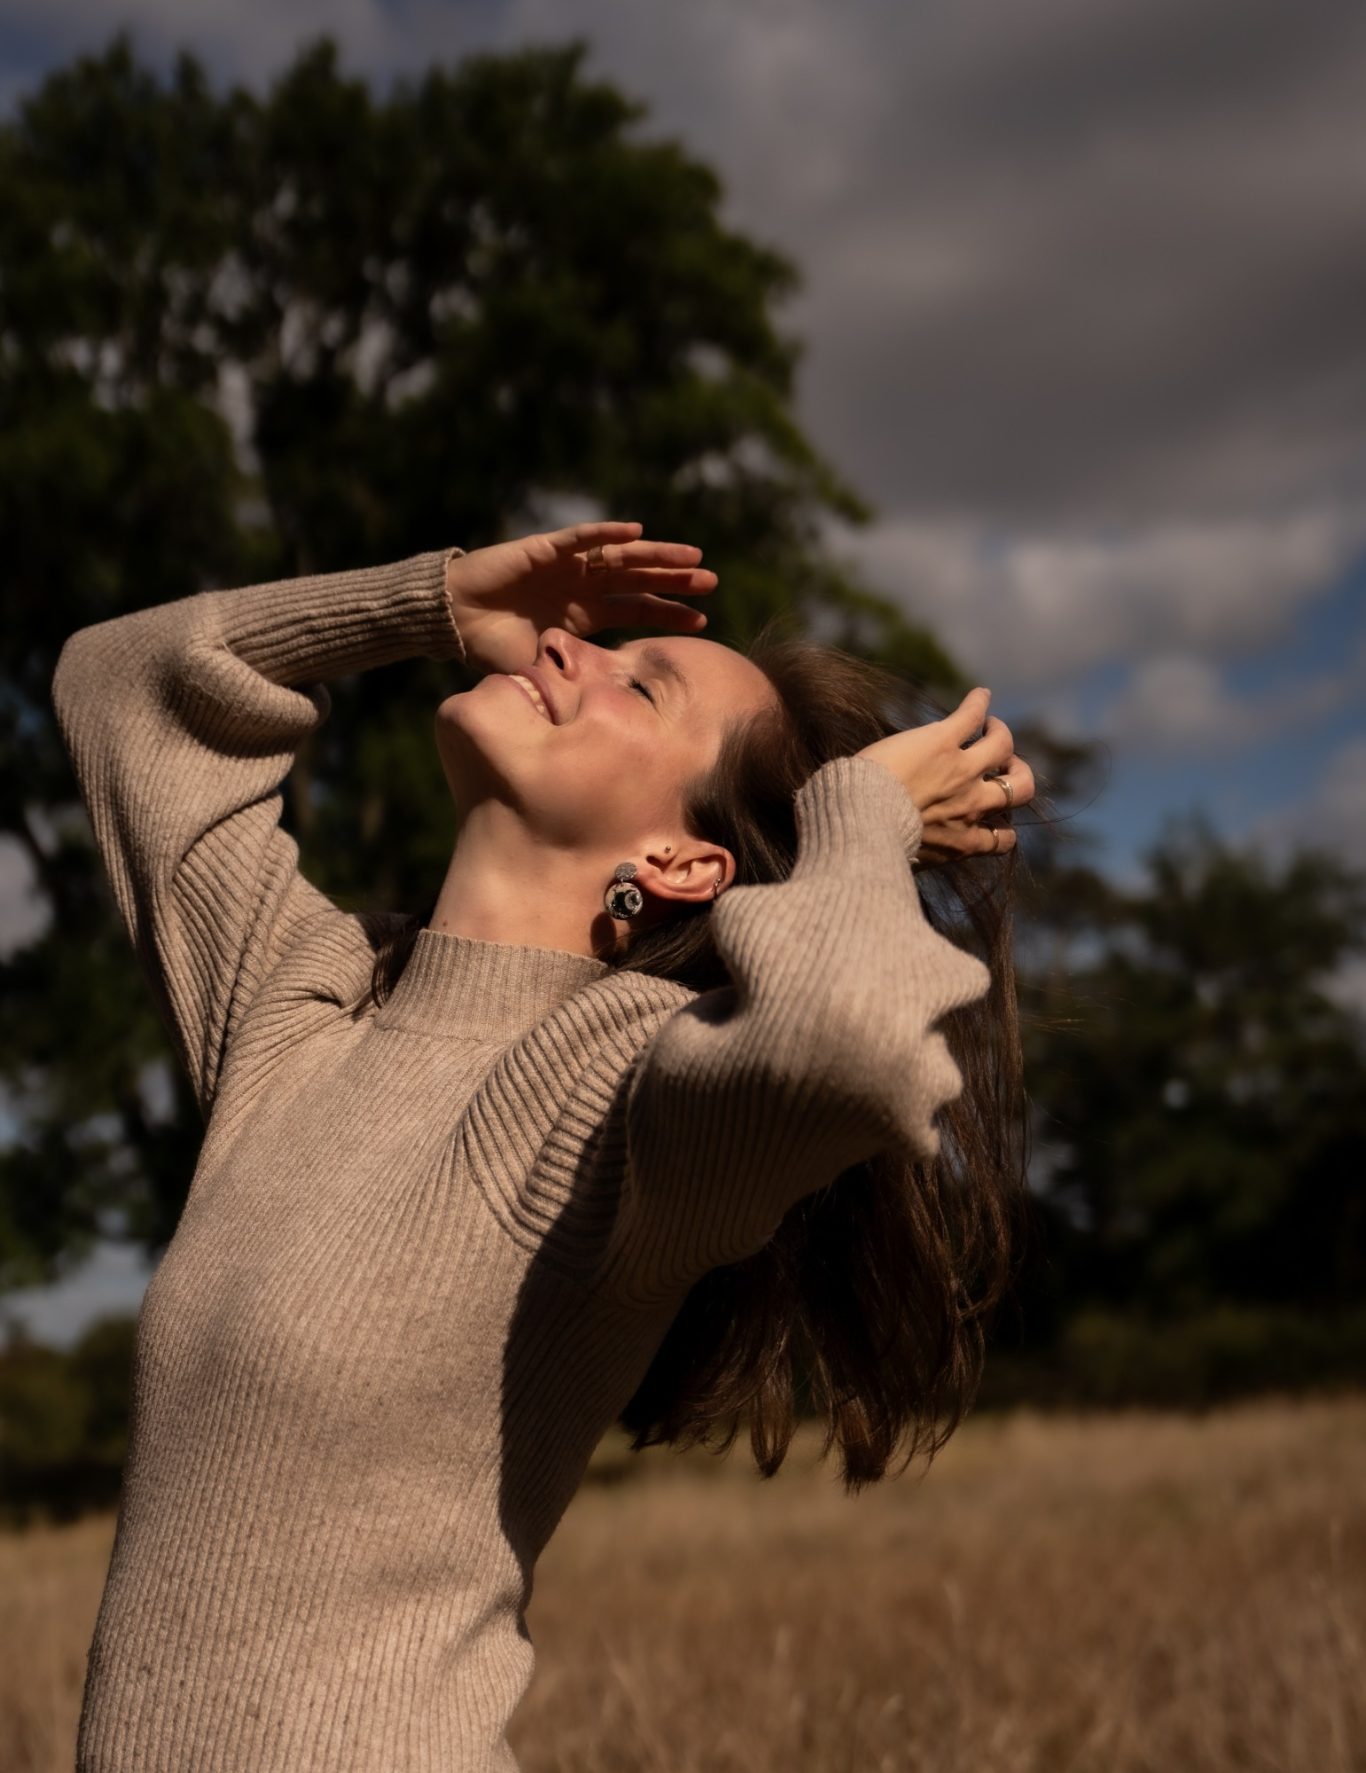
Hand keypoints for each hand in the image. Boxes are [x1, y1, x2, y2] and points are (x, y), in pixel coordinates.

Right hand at [444, 520, 716, 675]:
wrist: (452, 621)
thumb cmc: (492, 647)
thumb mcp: (542, 671)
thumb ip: (569, 684)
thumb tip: (597, 718)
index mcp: (586, 615)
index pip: (636, 611)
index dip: (668, 614)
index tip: (703, 622)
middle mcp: (583, 586)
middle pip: (638, 580)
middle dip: (674, 581)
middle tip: (712, 582)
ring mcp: (567, 566)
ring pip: (620, 556)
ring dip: (655, 555)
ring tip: (690, 556)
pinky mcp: (545, 549)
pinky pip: (581, 539)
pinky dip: (607, 534)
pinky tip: (636, 531)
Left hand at [856, 688, 1034, 861]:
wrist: (859, 823)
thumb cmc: (870, 847)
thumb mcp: (902, 863)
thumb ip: (916, 857)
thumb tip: (897, 866)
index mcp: (962, 842)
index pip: (1004, 840)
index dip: (1004, 825)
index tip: (992, 816)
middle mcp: (971, 807)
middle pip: (1021, 789)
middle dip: (1017, 775)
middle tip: (1002, 765)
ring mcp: (961, 771)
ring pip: (1003, 746)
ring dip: (999, 733)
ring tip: (988, 726)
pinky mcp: (942, 742)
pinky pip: (972, 716)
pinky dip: (979, 703)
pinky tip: (979, 695)